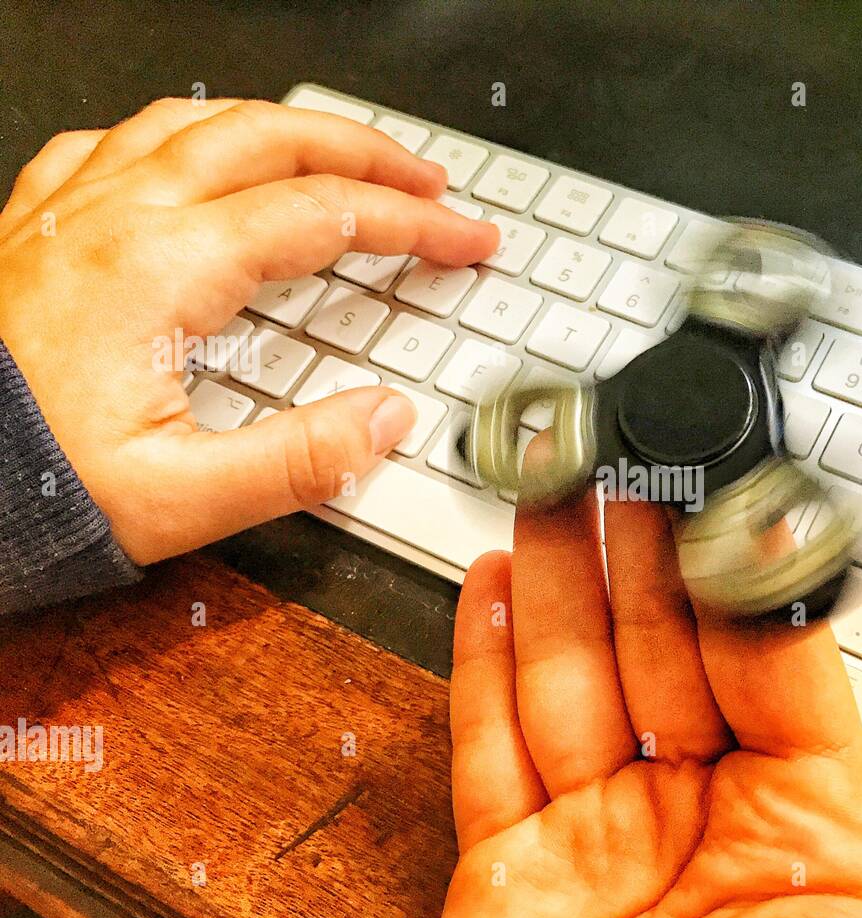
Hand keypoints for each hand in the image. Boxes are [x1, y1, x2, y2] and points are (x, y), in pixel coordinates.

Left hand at [0, 98, 497, 562]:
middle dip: (368, 153)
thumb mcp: (181, 501)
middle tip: (428, 182)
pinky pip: (116, 143)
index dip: (415, 224)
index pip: (324, 216)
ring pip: (198, 122)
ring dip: (285, 130)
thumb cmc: (27, 485)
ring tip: (337, 152)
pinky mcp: (37, 226)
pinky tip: (196, 160)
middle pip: (271, 139)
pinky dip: (183, 139)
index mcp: (161, 269)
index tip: (467, 240)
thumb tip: (386, 419)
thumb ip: (298, 461)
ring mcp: (71, 210)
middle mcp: (117, 216)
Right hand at [436, 470, 861, 917]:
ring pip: (571, 681)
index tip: (726, 492)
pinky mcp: (506, 888)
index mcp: (817, 837)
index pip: (774, 666)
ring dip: (555, 580)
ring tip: (550, 488)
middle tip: (624, 456)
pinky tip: (492, 587)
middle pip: (662, 653)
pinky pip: (489, 754)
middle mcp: (705, 831)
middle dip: (636, 549)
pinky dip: (480, 665)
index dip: (742, 572)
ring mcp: (601, 853)